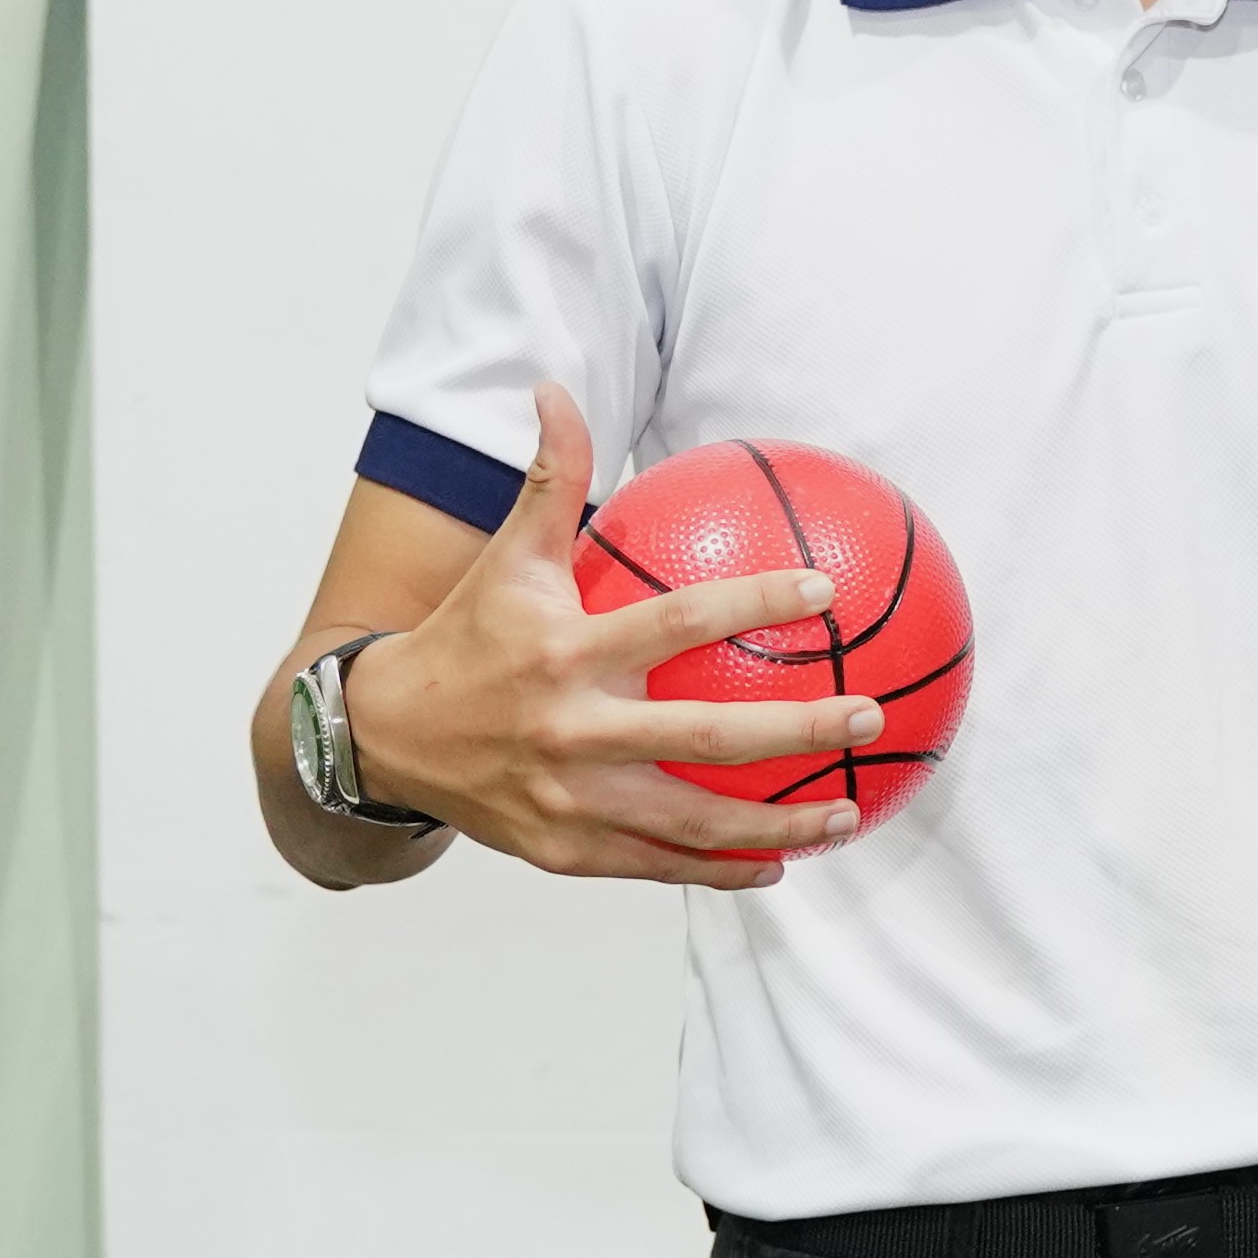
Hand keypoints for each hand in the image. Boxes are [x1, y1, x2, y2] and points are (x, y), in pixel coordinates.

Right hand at [327, 385, 884, 887]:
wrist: (388, 739)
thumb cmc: (469, 637)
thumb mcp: (509, 557)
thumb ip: (550, 478)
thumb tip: (555, 390)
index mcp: (566, 652)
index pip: (678, 622)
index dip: (755, 603)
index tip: (824, 590)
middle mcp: (572, 730)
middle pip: (706, 737)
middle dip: (799, 730)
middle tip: (869, 716)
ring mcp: (571, 800)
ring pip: (693, 822)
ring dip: (780, 823)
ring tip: (848, 812)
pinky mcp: (566, 851)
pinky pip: (659, 864)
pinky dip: (723, 868)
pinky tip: (781, 860)